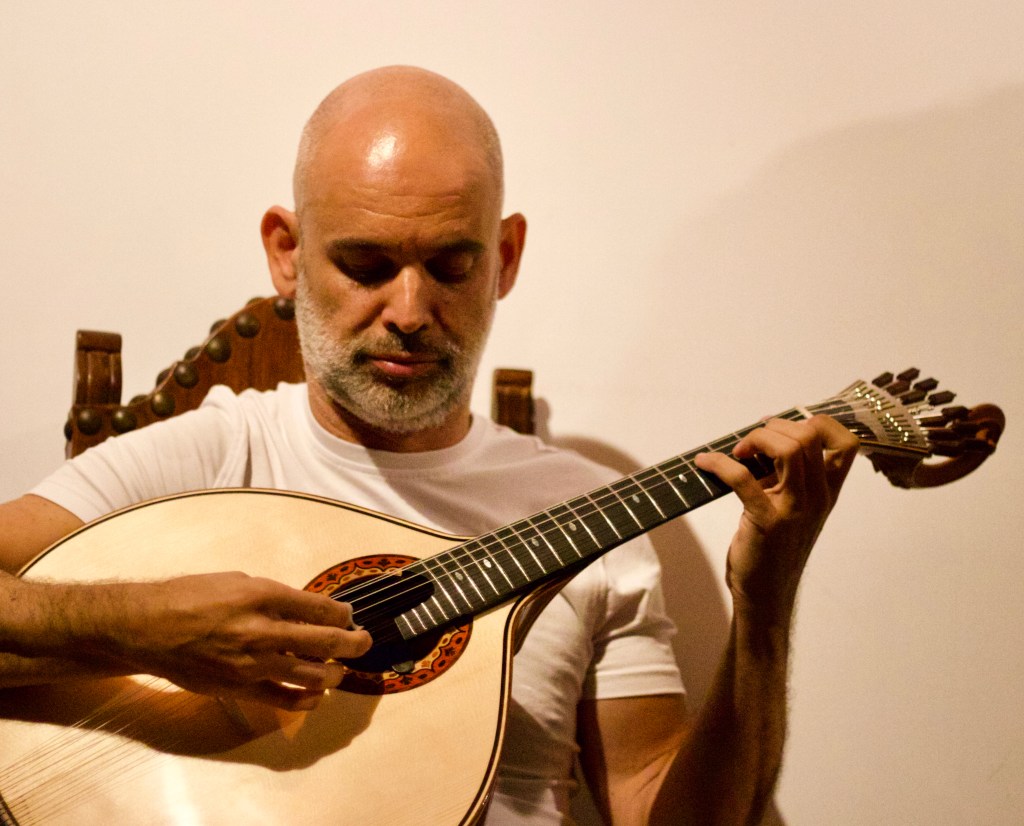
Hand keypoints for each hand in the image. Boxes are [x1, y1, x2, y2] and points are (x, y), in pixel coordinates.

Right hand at [105, 572, 371, 709]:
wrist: (146, 627)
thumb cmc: (191, 596)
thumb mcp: (237, 580)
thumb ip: (274, 596)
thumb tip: (306, 608)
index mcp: (262, 595)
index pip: (320, 607)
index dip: (342, 613)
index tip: (348, 615)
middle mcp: (261, 630)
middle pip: (324, 641)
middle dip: (353, 643)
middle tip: (364, 642)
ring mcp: (251, 663)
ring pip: (310, 675)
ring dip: (332, 673)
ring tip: (340, 669)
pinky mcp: (238, 688)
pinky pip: (282, 700)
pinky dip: (304, 700)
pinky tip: (315, 696)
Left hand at [694, 415, 858, 622]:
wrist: (766, 595)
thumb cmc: (774, 549)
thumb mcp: (793, 508)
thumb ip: (787, 476)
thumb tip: (763, 439)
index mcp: (828, 492)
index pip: (847, 442)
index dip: (816, 423)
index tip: (781, 429)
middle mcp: (818, 498)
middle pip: (811, 436)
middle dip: (774, 427)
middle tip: (751, 443)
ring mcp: (795, 510)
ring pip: (789, 449)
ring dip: (756, 439)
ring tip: (737, 452)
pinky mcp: (767, 521)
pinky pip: (743, 478)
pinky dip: (719, 463)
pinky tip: (704, 463)